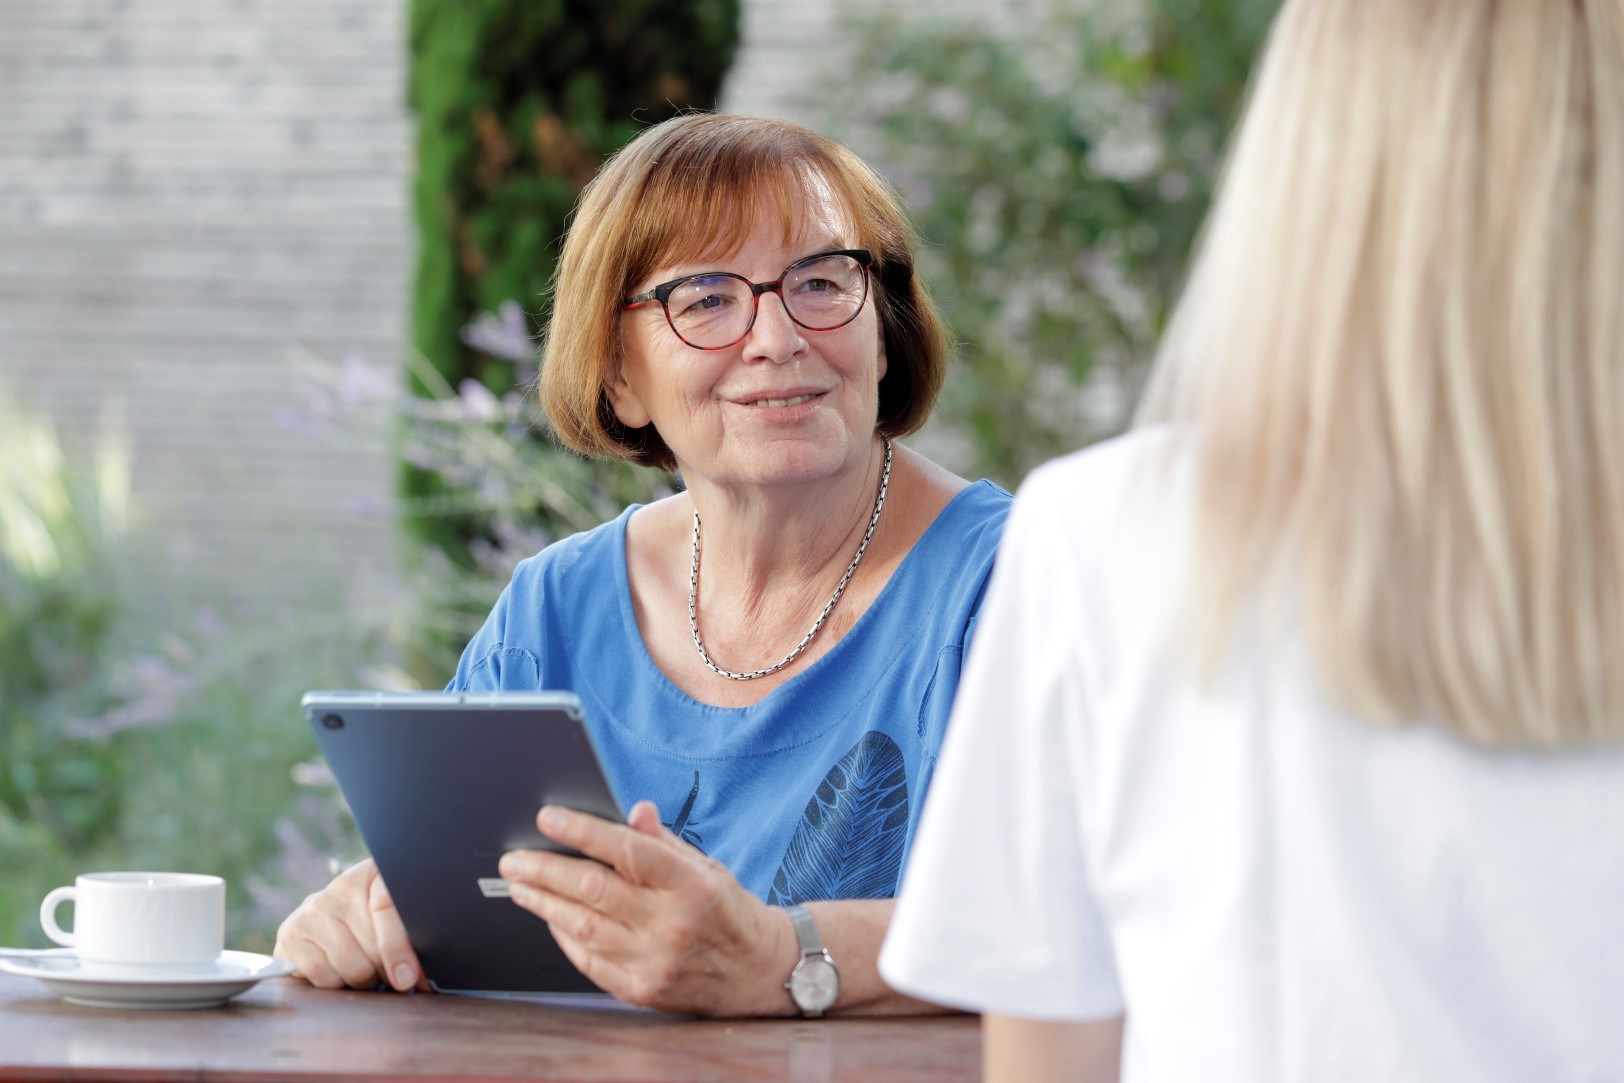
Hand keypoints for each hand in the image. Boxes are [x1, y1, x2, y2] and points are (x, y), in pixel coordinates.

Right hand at [273, 858, 430, 992]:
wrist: (339, 915)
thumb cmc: (379, 918)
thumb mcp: (402, 915)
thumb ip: (411, 937)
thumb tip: (412, 979)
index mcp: (374, 874)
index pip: (386, 905)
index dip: (399, 948)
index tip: (408, 978)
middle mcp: (338, 888)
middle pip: (372, 949)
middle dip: (385, 970)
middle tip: (387, 970)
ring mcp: (311, 909)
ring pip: (351, 968)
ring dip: (362, 980)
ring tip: (363, 966)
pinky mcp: (289, 935)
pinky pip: (323, 978)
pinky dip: (335, 983)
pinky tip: (338, 968)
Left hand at [499, 800, 794, 1015]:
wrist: (758, 973)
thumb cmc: (728, 911)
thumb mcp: (706, 866)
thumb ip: (662, 841)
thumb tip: (632, 809)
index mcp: (691, 883)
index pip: (626, 850)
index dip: (582, 831)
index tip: (547, 818)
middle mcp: (671, 923)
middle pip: (593, 890)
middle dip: (544, 871)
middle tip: (513, 859)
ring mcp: (655, 961)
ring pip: (582, 927)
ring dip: (543, 904)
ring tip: (519, 886)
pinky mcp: (642, 990)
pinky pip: (589, 960)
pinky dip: (564, 936)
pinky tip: (550, 918)